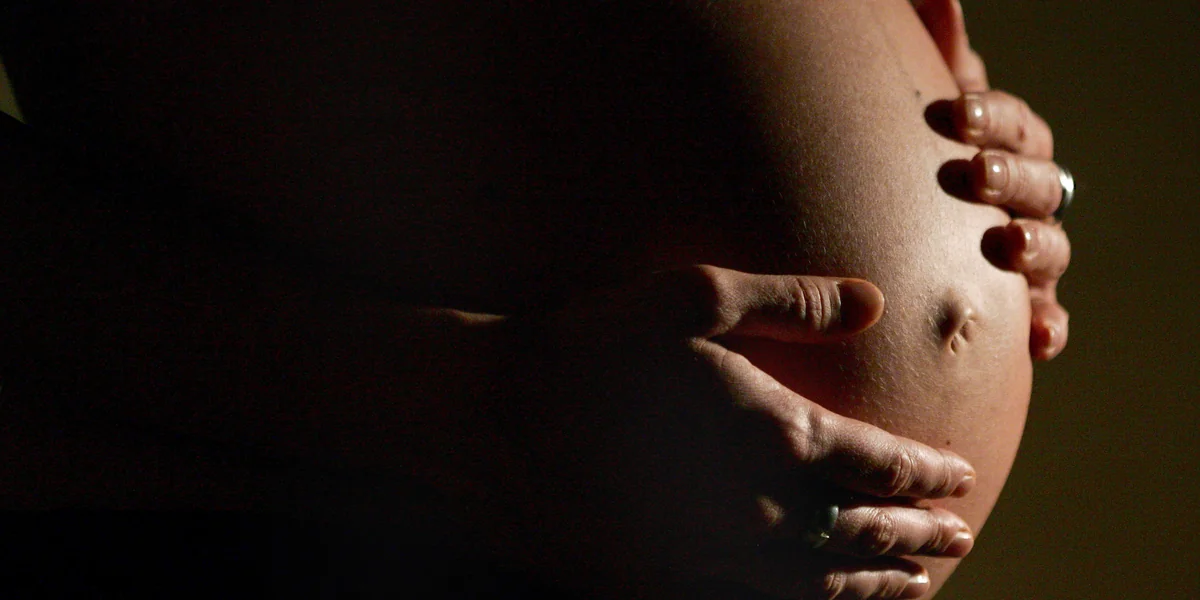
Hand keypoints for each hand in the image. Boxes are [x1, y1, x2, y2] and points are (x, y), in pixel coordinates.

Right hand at [495, 266, 977, 598]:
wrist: (492, 419)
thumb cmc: (591, 346)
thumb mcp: (692, 297)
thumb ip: (792, 302)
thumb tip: (874, 301)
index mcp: (775, 433)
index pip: (880, 466)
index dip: (929, 475)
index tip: (961, 478)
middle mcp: (758, 509)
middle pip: (864, 533)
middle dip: (917, 535)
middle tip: (955, 536)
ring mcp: (713, 554)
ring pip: (822, 583)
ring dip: (876, 584)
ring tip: (915, 586)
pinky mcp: (668, 578)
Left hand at [916, 0, 1071, 360]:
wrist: (912, 239)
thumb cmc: (923, 162)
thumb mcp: (926, 113)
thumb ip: (937, 55)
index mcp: (1009, 145)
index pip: (1012, 124)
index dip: (988, 116)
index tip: (952, 113)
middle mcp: (1028, 198)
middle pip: (1037, 183)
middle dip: (1009, 177)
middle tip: (973, 174)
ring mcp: (1031, 253)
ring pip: (1050, 248)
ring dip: (1034, 247)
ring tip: (1005, 247)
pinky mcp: (1024, 306)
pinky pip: (1046, 316)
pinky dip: (1048, 325)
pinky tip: (1037, 337)